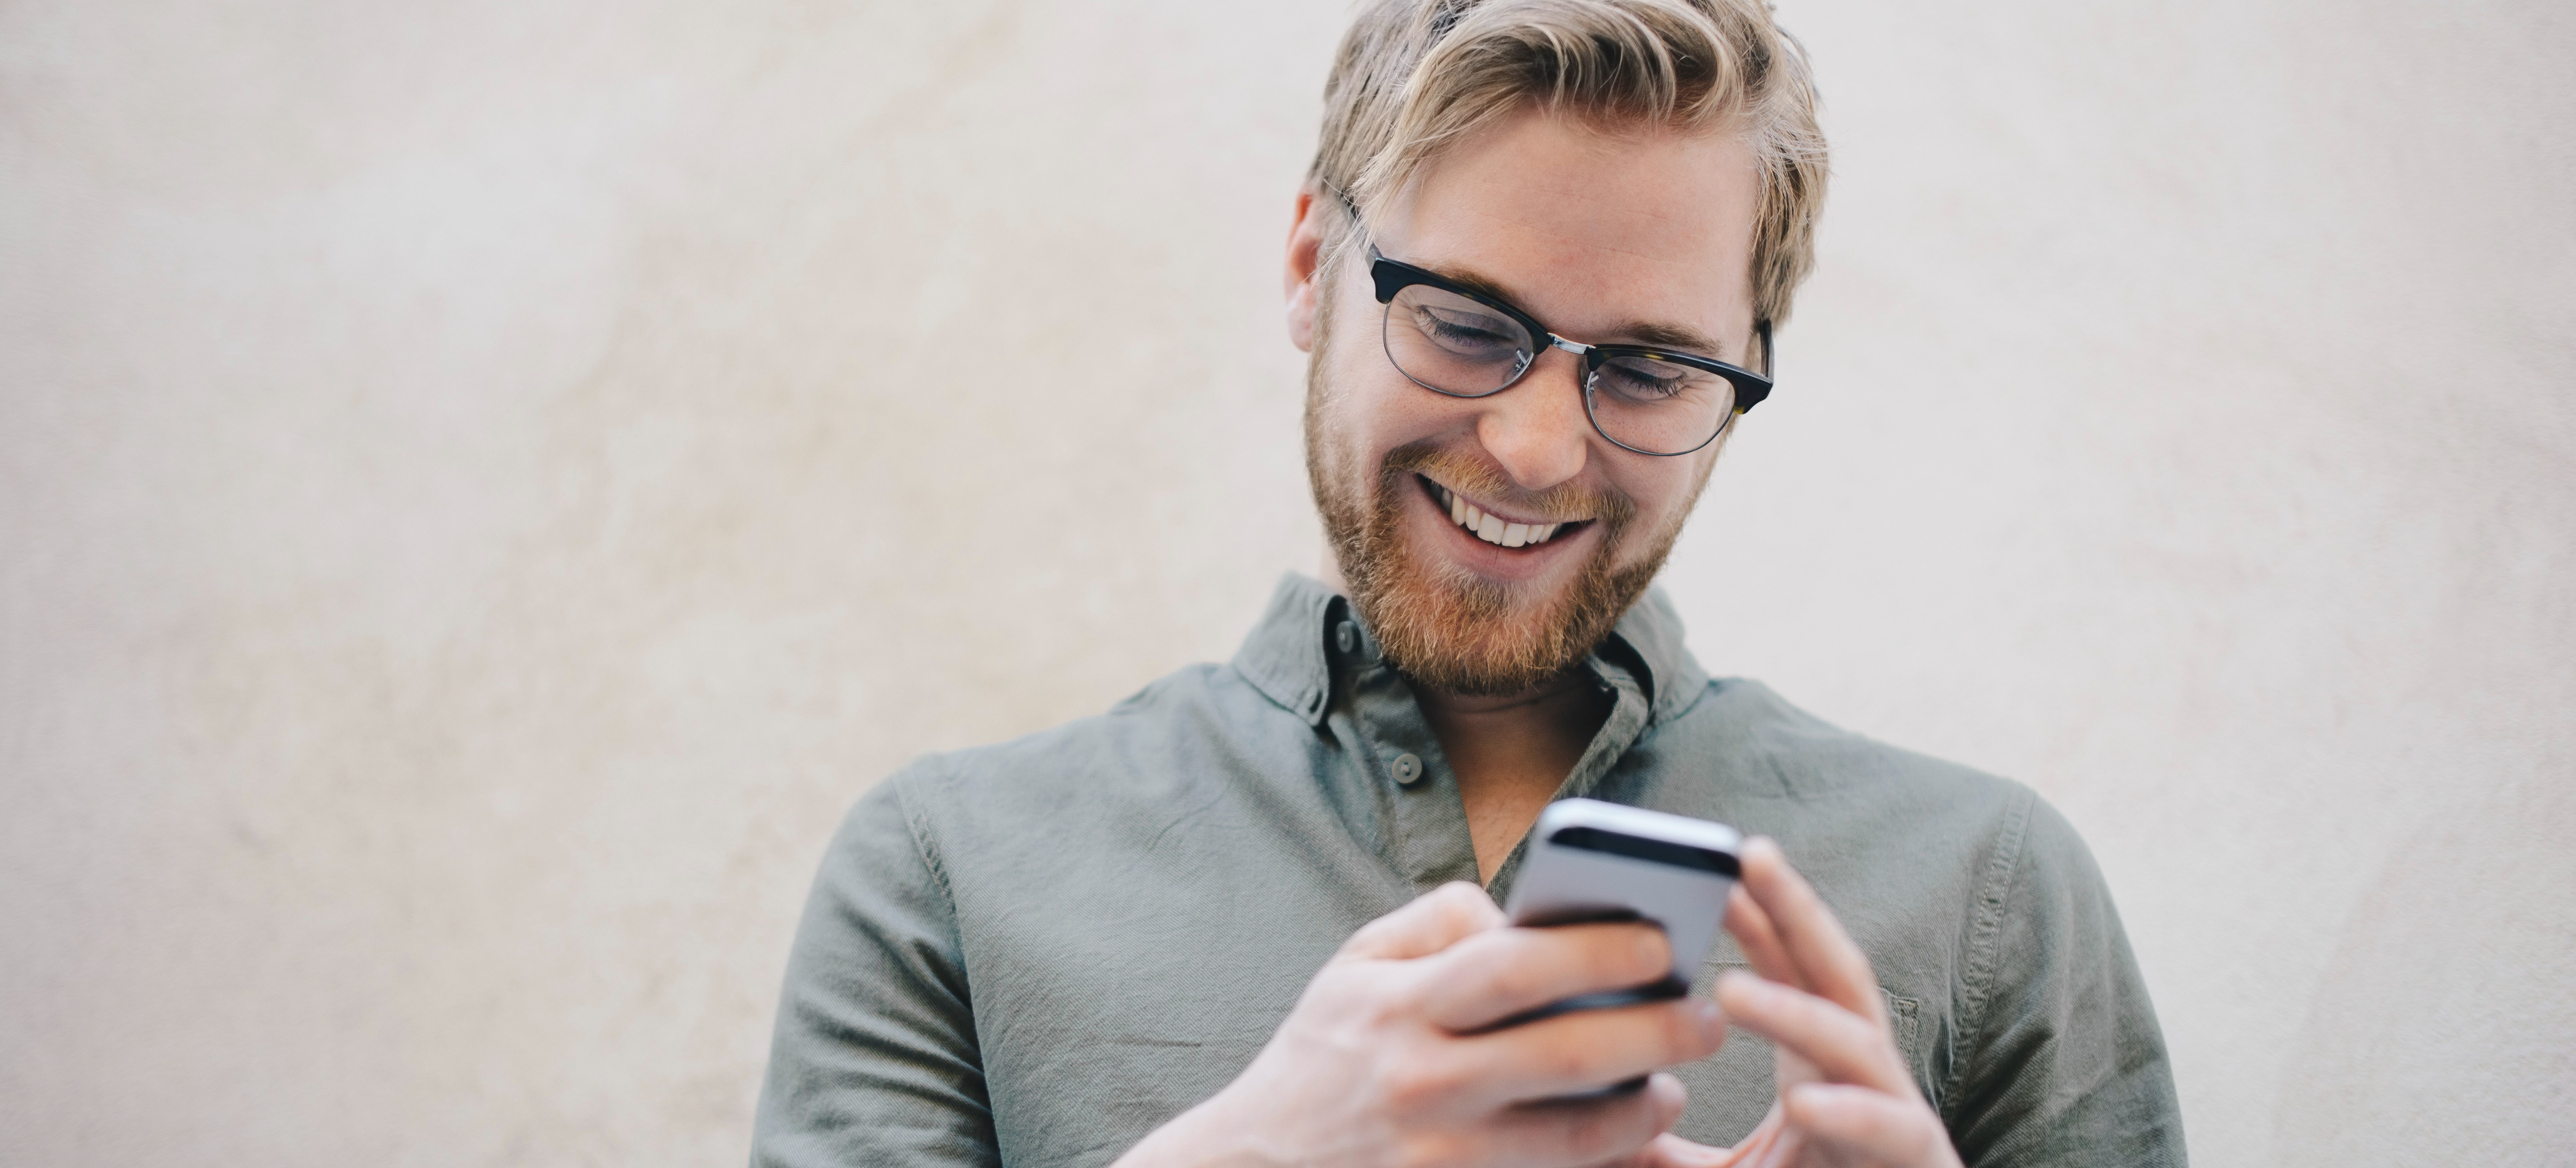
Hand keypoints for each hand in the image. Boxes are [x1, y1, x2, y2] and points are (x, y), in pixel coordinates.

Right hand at [1116, 881, 1728, 1167]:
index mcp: (1399, 1006)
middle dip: (1654, 1033)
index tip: (1663, 942)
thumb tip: (1527, 913)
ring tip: (1675, 1083)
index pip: (1513, 965)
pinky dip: (1604, 1158)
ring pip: (1574, 1137)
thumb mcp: (1357, 964)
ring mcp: (1442, 1154)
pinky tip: (1631, 1133)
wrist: (1260, 1164)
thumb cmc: (1326, 1050)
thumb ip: (1441, 921)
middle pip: (1563, 1055)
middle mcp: (1423, 1081)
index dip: (1599, 950)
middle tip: (1707, 1017)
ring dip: (1643, 1108)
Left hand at [1621, 839, 1963, 1167]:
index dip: (1757, 915)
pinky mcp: (1918, 1161)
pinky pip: (1891, 1130)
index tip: (1712, 869)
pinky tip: (1805, 1103)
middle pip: (1832, 974)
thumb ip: (1659, 1150)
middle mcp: (1861, 1076)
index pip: (1790, 968)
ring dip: (1795, 1013)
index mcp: (1817, 1064)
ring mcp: (1896, 1115)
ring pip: (1855, 1045)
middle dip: (1796, 912)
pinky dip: (1852, 1114)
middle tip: (1749, 854)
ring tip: (1729, 990)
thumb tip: (1581, 1121)